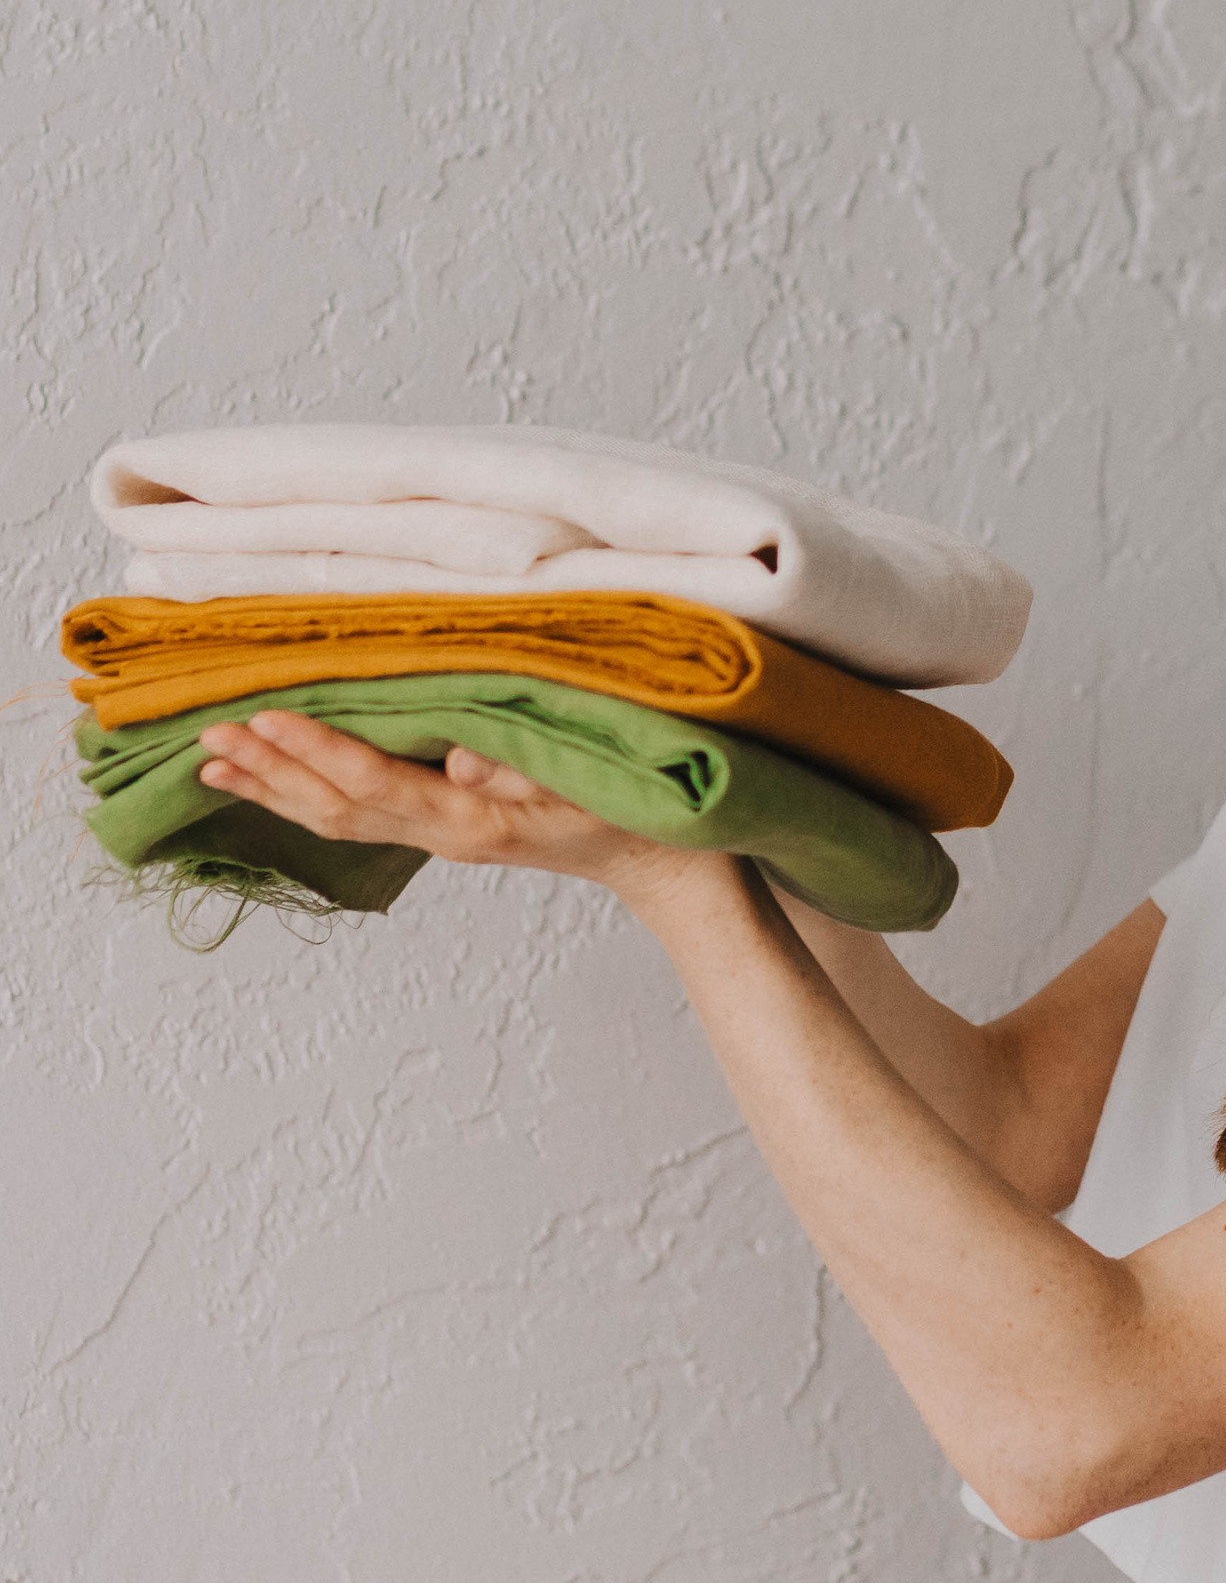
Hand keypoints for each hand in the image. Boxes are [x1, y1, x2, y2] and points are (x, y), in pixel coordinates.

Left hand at [196, 707, 694, 897]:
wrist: (660, 866)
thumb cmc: (636, 814)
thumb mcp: (594, 782)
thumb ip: (525, 766)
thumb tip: (456, 757)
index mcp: (473, 820)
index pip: (375, 783)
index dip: (316, 749)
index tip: (266, 715)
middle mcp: (444, 833)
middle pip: (335, 806)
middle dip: (269, 769)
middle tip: (208, 732)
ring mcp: (440, 835)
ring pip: (337, 815)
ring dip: (274, 785)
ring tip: (215, 758)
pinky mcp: (443, 827)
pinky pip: (359, 812)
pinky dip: (307, 792)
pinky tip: (276, 777)